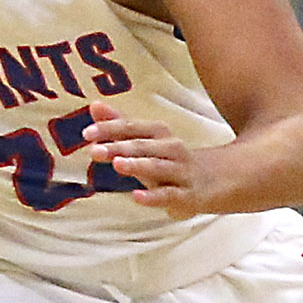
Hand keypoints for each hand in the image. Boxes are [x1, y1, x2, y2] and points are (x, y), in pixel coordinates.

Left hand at [80, 102, 211, 217]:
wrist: (215, 181)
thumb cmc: (171, 160)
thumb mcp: (147, 142)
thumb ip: (120, 126)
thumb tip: (95, 106)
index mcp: (159, 134)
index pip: (133, 127)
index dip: (110, 128)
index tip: (87, 133)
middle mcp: (171, 149)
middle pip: (143, 146)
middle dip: (119, 147)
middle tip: (95, 150)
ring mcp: (180, 172)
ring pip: (158, 167)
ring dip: (138, 165)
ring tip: (118, 164)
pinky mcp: (187, 196)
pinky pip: (169, 195)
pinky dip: (153, 196)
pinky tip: (136, 196)